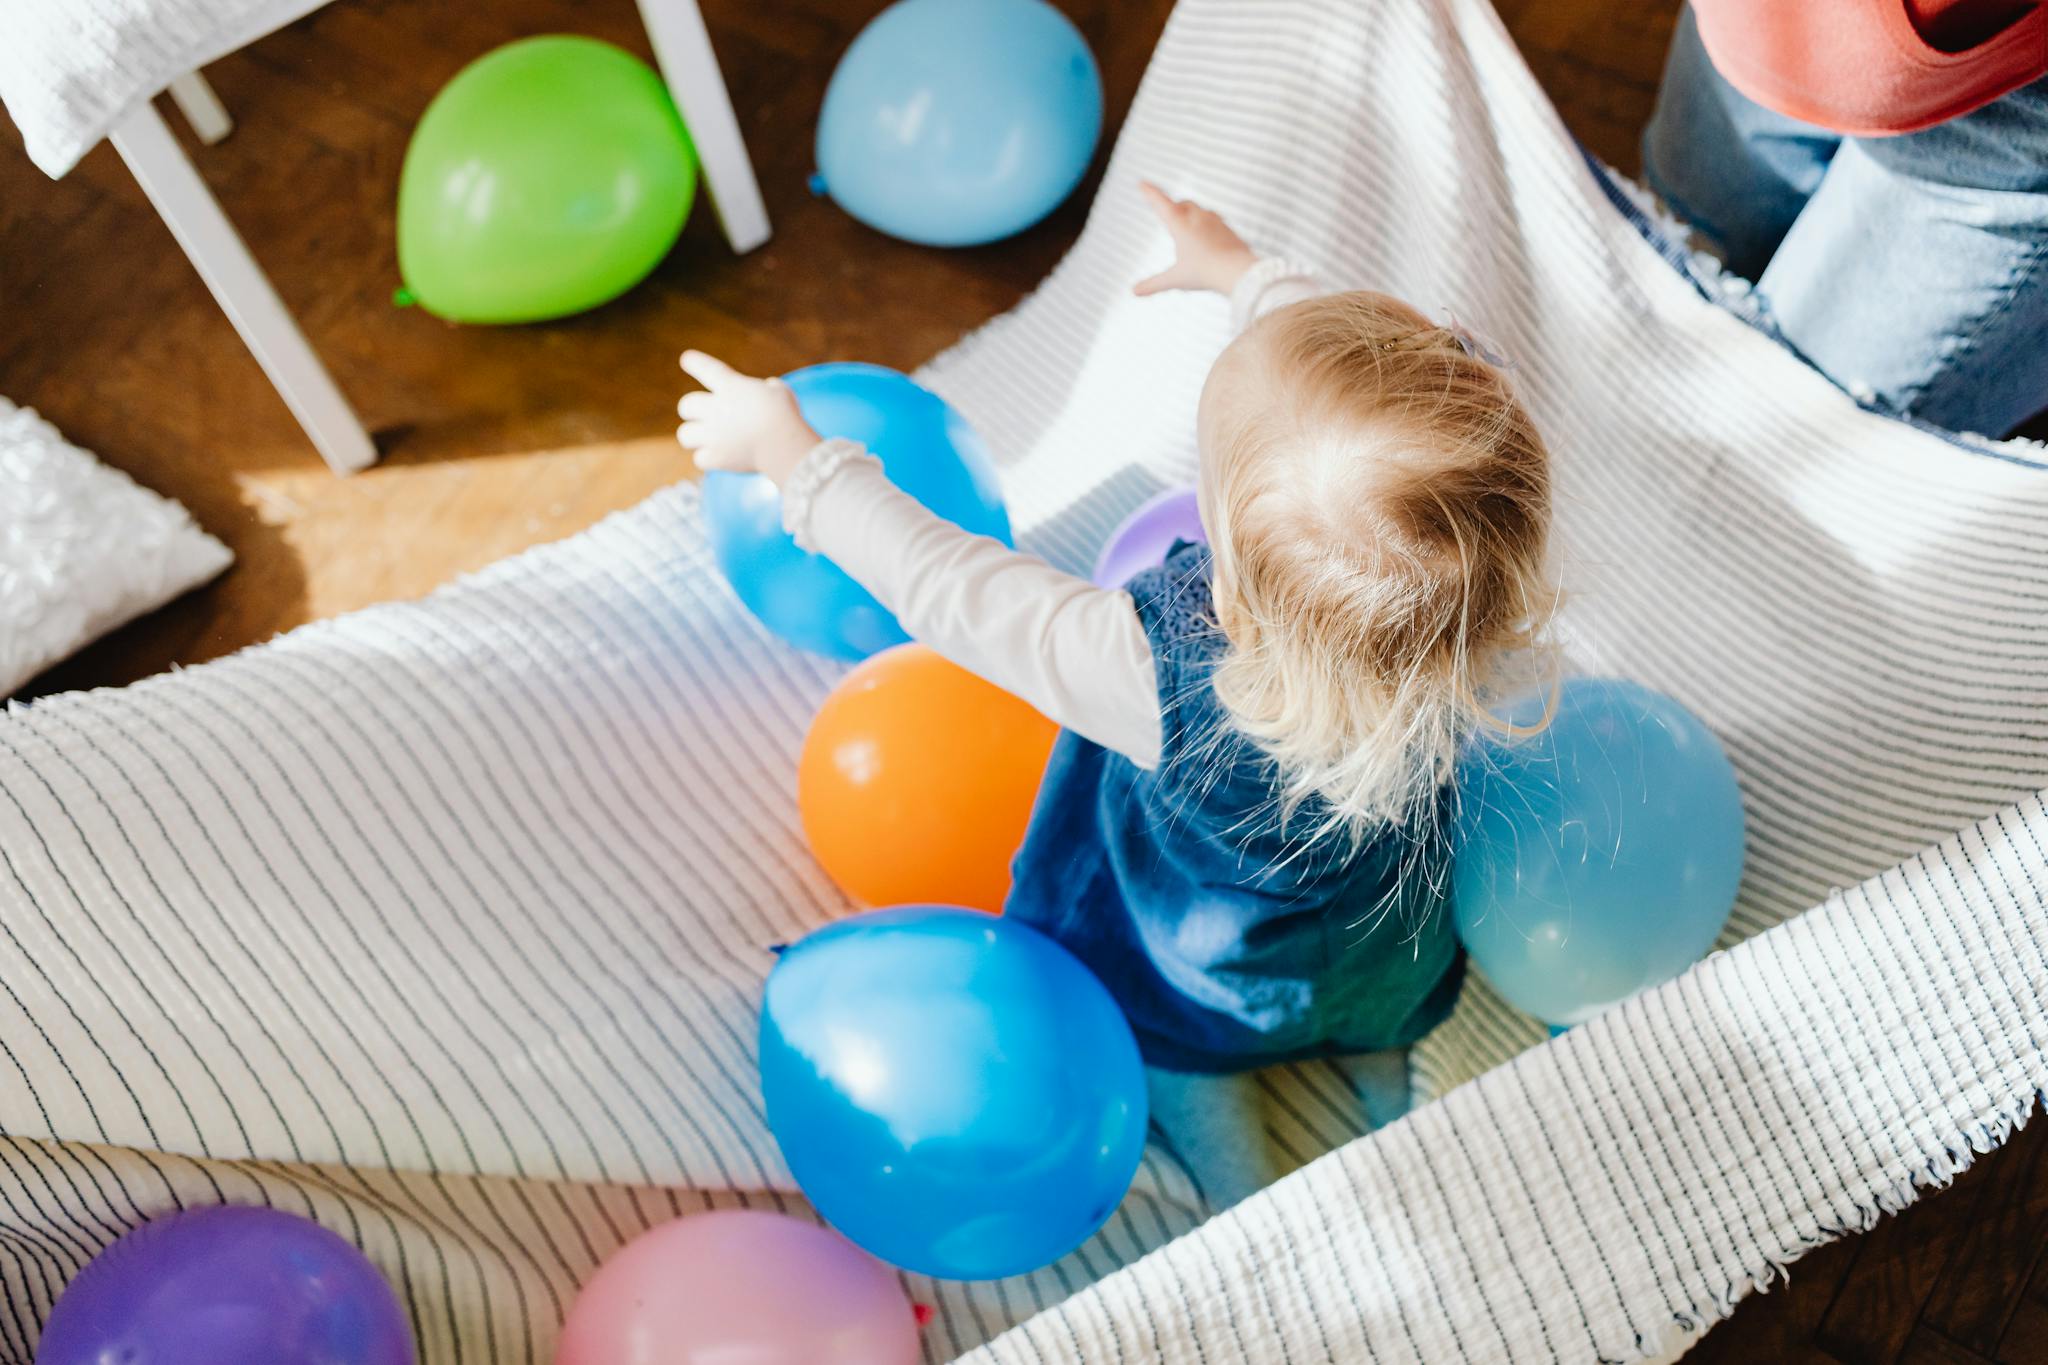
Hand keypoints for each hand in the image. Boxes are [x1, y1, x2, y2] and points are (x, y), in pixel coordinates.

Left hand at [677, 350, 820, 485]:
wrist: (785, 446)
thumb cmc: (787, 416)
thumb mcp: (780, 391)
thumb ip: (769, 388)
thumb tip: (768, 390)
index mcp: (730, 387)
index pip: (705, 368)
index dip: (694, 362)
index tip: (687, 359)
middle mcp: (716, 409)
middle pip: (686, 405)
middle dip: (692, 409)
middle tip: (702, 415)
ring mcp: (713, 435)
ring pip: (684, 435)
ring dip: (693, 436)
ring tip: (706, 438)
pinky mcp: (716, 458)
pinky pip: (700, 459)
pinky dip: (708, 459)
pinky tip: (718, 457)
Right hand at [1132, 182, 1258, 297]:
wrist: (1238, 271)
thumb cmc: (1205, 274)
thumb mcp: (1176, 279)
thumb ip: (1154, 284)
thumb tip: (1134, 291)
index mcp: (1180, 225)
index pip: (1161, 203)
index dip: (1150, 192)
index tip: (1142, 183)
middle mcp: (1197, 217)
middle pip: (1183, 204)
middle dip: (1173, 206)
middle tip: (1167, 208)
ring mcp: (1215, 221)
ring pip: (1200, 210)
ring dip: (1191, 214)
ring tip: (1188, 222)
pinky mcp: (1228, 228)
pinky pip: (1216, 221)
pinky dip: (1207, 225)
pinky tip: (1209, 234)